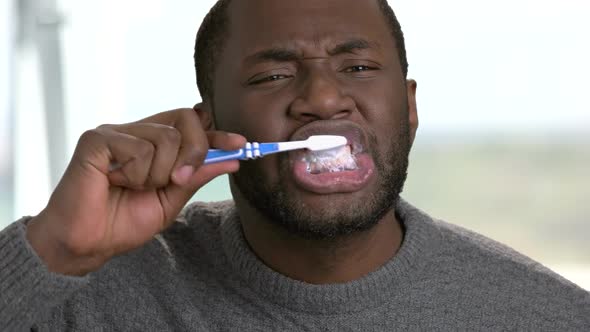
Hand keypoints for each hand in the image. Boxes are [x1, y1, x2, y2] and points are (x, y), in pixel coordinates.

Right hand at [26, 107, 245, 275]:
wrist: (88, 243)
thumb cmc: (123, 222)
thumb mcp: (171, 200)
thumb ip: (196, 176)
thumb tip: (231, 159)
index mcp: (153, 144)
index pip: (192, 126)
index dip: (217, 134)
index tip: (241, 145)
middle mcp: (136, 132)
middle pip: (186, 120)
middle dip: (194, 152)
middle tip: (176, 181)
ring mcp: (117, 132)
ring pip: (166, 138)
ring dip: (158, 174)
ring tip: (133, 187)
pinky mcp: (98, 139)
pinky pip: (139, 149)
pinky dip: (135, 175)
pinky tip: (115, 183)